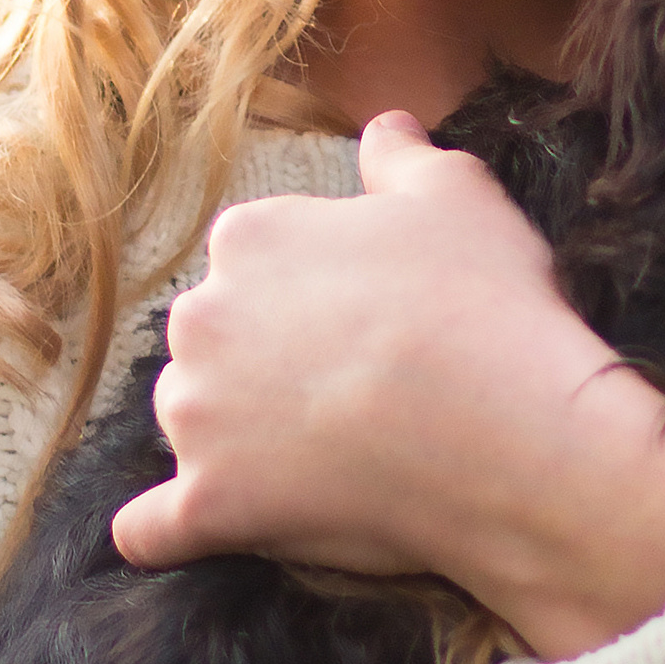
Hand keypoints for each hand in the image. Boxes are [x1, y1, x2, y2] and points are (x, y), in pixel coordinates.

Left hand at [109, 113, 664, 659]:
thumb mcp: (459, 195)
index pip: (259, 263)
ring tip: (324, 463)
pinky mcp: (208, 505)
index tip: (372, 323)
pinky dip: (170, 532)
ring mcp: (196, 416)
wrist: (510, 433)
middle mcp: (200, 318)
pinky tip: (187, 536)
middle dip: (265, 365)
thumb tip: (382, 127)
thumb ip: (403, 157)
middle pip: (216, 343)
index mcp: (249, 237)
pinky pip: (154, 530)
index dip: (317, 297)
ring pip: (193, 425)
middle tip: (355, 392)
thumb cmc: (487, 306)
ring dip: (234, 443)